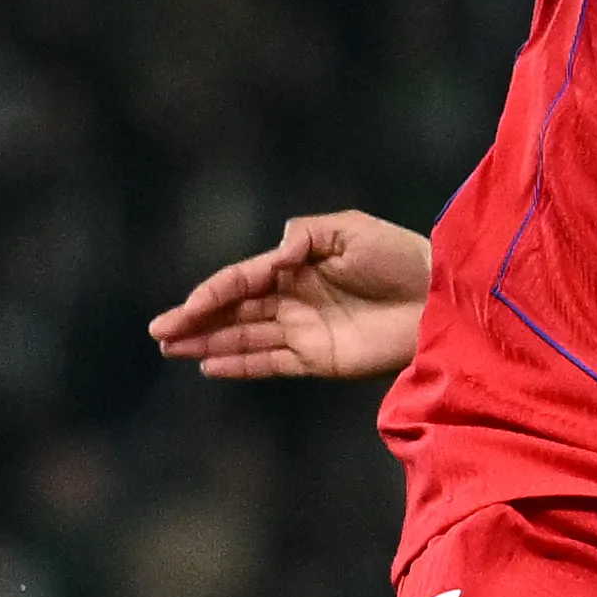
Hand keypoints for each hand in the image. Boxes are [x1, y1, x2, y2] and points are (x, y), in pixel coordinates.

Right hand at [147, 208, 431, 381]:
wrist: (439, 299)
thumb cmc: (399, 256)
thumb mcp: (352, 231)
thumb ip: (306, 237)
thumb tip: (273, 255)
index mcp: (295, 264)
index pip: (242, 280)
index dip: (211, 293)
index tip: (185, 307)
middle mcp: (292, 297)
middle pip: (233, 311)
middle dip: (195, 320)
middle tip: (158, 331)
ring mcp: (303, 330)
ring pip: (243, 338)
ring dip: (207, 343)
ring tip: (170, 348)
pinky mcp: (319, 359)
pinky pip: (270, 363)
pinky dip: (239, 365)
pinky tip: (208, 366)